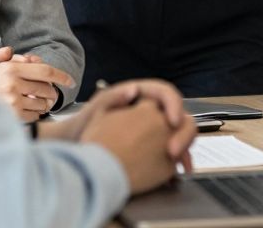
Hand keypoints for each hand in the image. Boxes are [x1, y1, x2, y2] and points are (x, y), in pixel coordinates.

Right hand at [0, 46, 74, 120]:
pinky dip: (34, 114)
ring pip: (43, 104)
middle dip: (51, 92)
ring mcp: (13, 103)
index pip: (46, 71)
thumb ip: (0, 55)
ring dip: (43, 104)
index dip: (62, 76)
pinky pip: (34, 116)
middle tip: (47, 93)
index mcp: (10, 69)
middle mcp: (13, 85)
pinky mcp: (11, 118)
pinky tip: (26, 111)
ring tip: (35, 102)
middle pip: (47, 89)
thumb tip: (12, 51)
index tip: (71, 81)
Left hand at [80, 82, 196, 193]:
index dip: (174, 105)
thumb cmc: (83, 127)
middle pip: (179, 114)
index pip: (166, 94)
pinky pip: (171, 150)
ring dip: (184, 149)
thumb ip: (111, 98)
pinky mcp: (154, 146)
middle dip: (182, 133)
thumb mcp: (95, 111)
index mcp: (140, 96)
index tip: (172, 122)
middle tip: (174, 152)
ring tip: (182, 167)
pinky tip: (178, 173)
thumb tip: (134, 88)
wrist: (77, 151)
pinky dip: (177, 161)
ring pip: (178, 134)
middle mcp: (151, 110)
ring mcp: (154, 129)